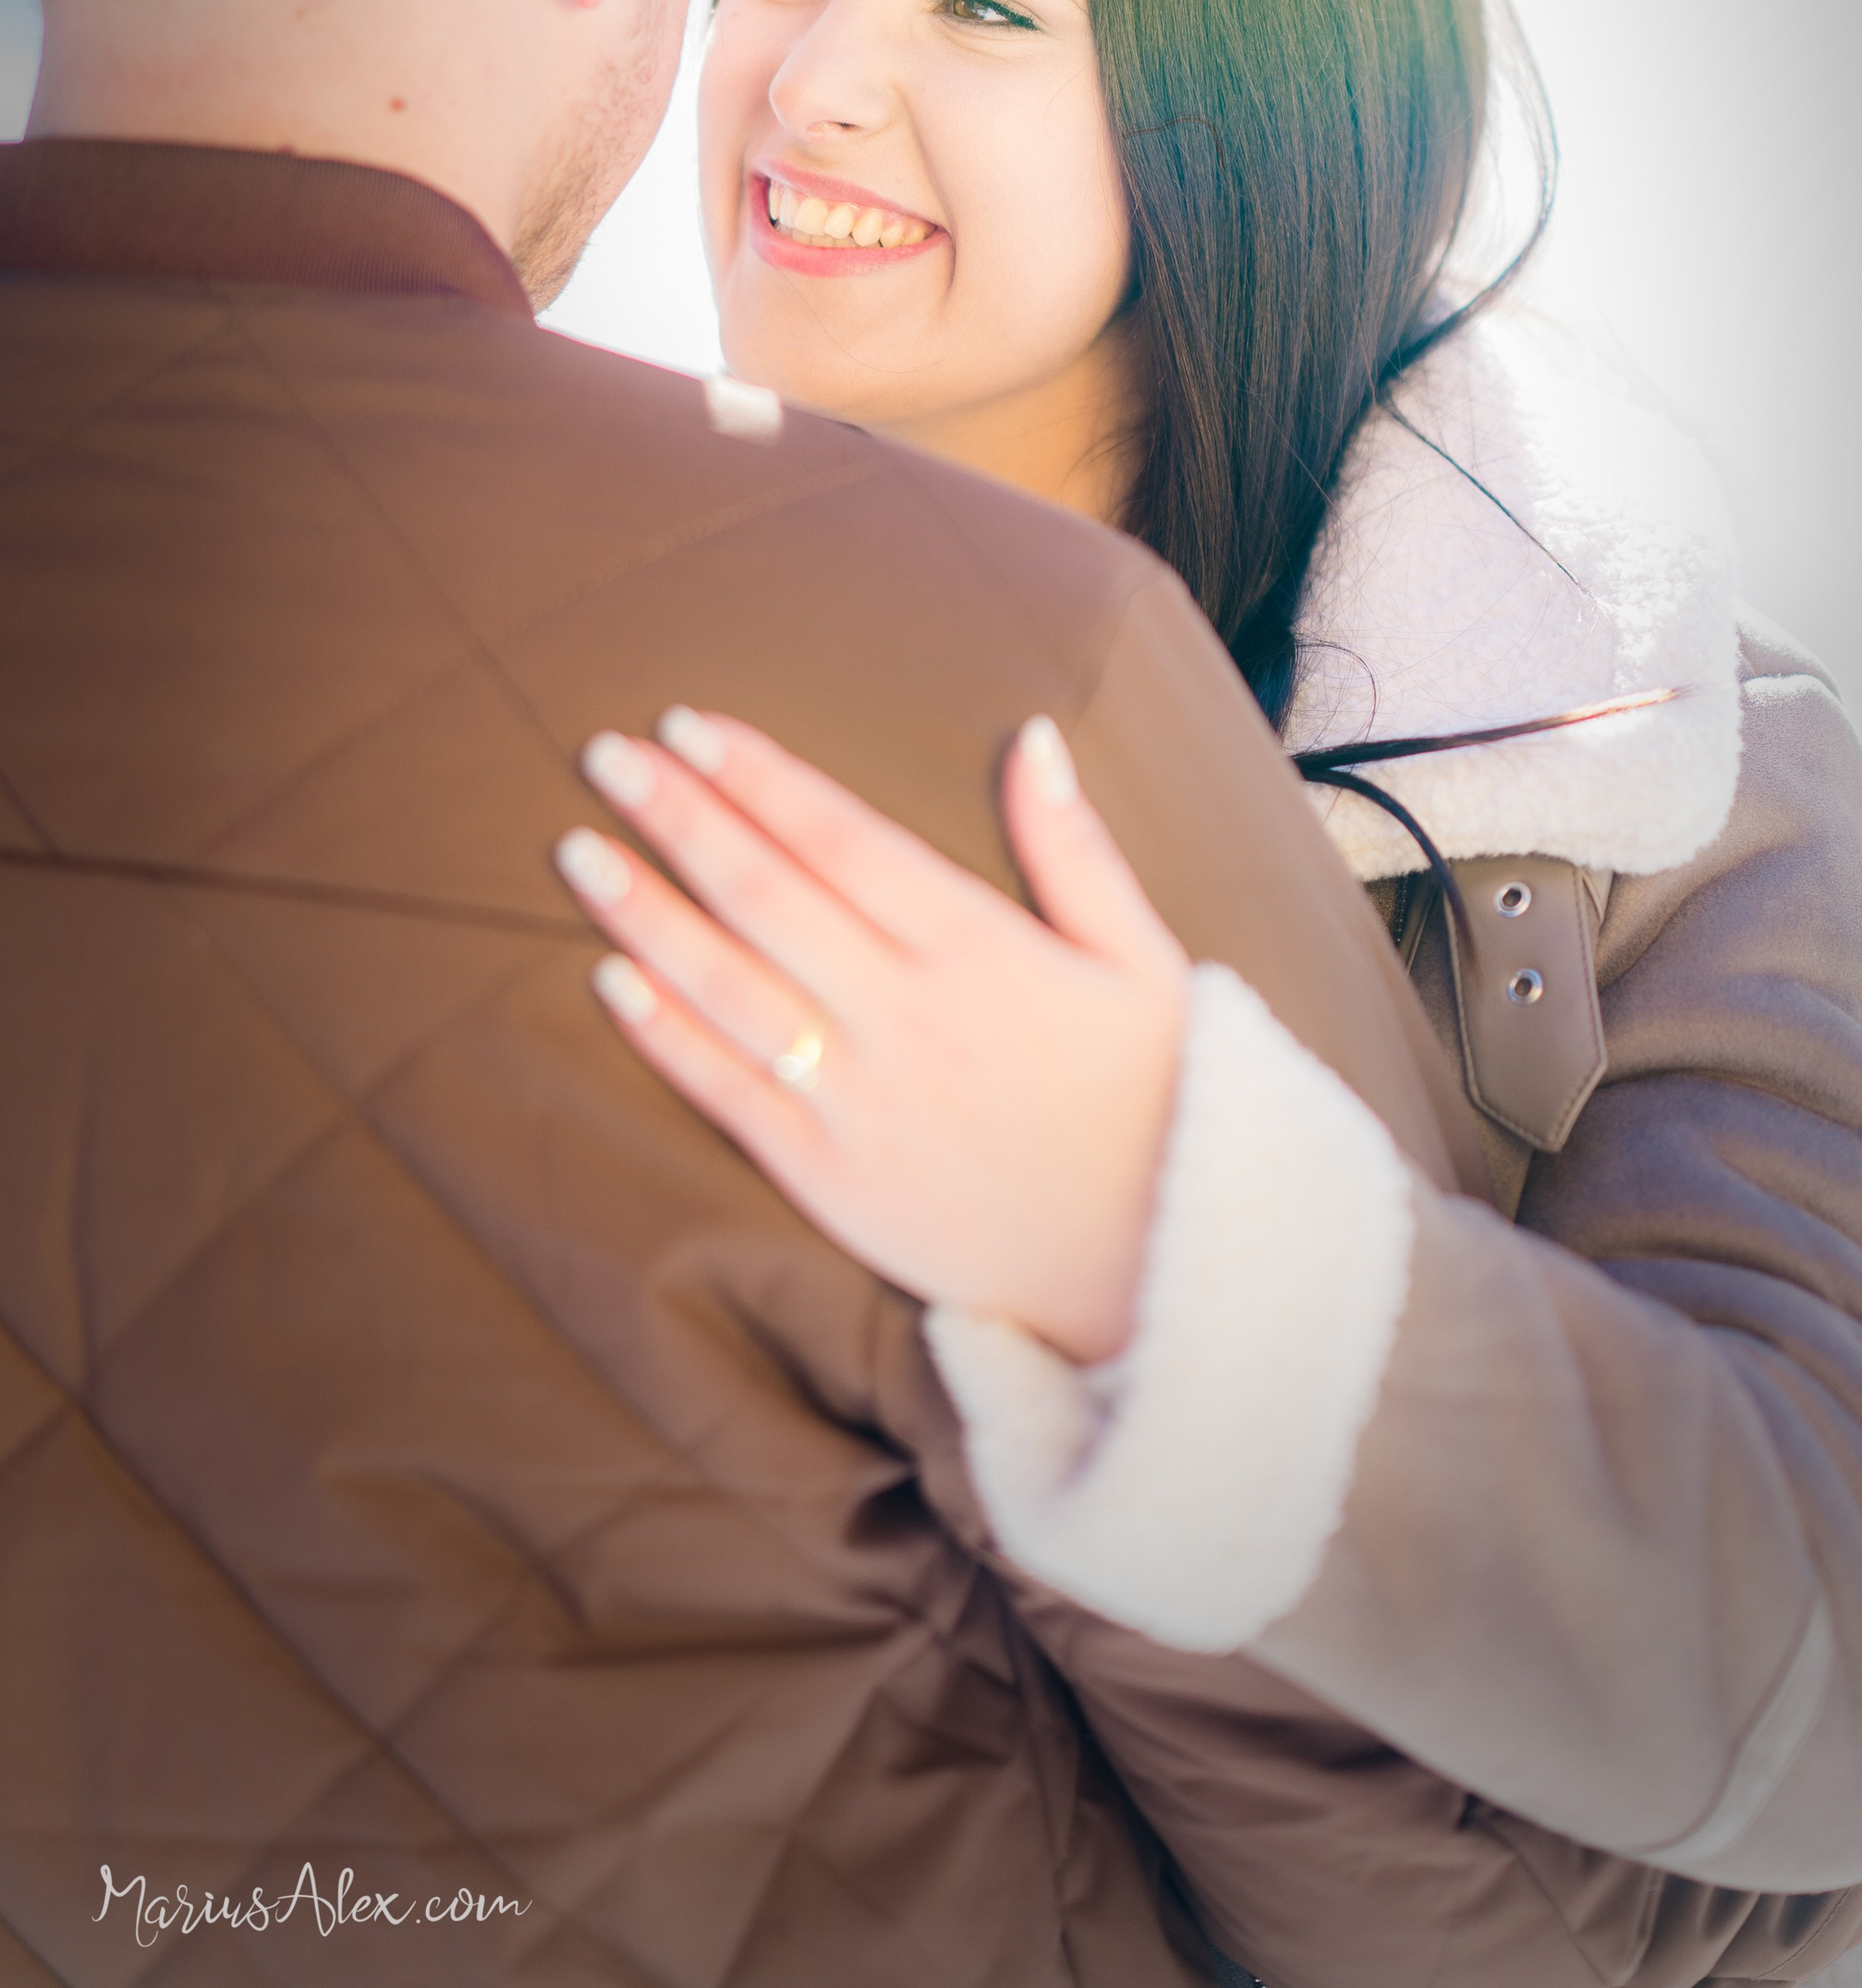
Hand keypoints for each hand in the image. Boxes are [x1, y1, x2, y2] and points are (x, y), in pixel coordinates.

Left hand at [554, 711, 1191, 1363]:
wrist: (1157, 1263)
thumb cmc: (1153, 1097)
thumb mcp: (1142, 958)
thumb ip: (1074, 845)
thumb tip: (1033, 735)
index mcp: (979, 948)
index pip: (840, 838)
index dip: (759, 777)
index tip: (689, 724)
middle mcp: (906, 1016)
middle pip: (766, 895)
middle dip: (679, 817)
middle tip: (607, 756)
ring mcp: (860, 1100)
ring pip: (728, 987)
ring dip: (645, 913)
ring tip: (578, 851)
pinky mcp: (831, 1178)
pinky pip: (730, 1093)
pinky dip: (665, 1035)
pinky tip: (611, 978)